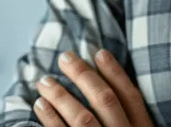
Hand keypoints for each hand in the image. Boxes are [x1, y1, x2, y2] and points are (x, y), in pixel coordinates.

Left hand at [33, 49, 153, 126]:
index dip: (115, 72)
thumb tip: (104, 87)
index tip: (99, 52)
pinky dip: (50, 118)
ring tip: (45, 81)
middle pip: (105, 100)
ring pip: (82, 117)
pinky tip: (40, 105)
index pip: (131, 96)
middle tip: (65, 58)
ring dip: (61, 96)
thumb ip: (128, 117)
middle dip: (83, 76)